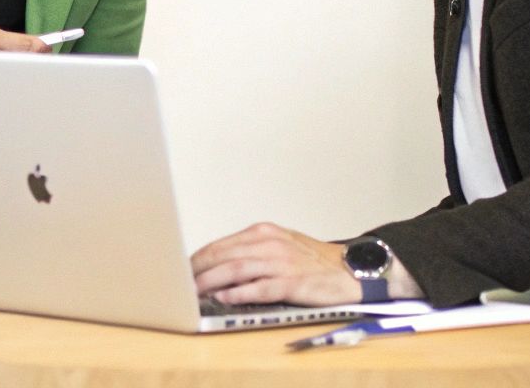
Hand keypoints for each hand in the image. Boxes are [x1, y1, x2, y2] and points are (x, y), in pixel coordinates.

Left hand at [190, 222, 360, 306]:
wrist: (349, 270)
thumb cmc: (311, 260)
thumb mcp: (279, 245)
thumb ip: (250, 251)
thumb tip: (216, 264)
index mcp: (264, 232)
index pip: (221, 244)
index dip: (198, 258)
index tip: (182, 270)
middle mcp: (270, 244)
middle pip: (225, 255)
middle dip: (199, 269)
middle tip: (181, 283)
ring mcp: (282, 263)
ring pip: (237, 270)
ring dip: (212, 281)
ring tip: (195, 292)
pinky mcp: (293, 282)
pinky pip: (261, 288)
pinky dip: (240, 292)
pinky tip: (225, 297)